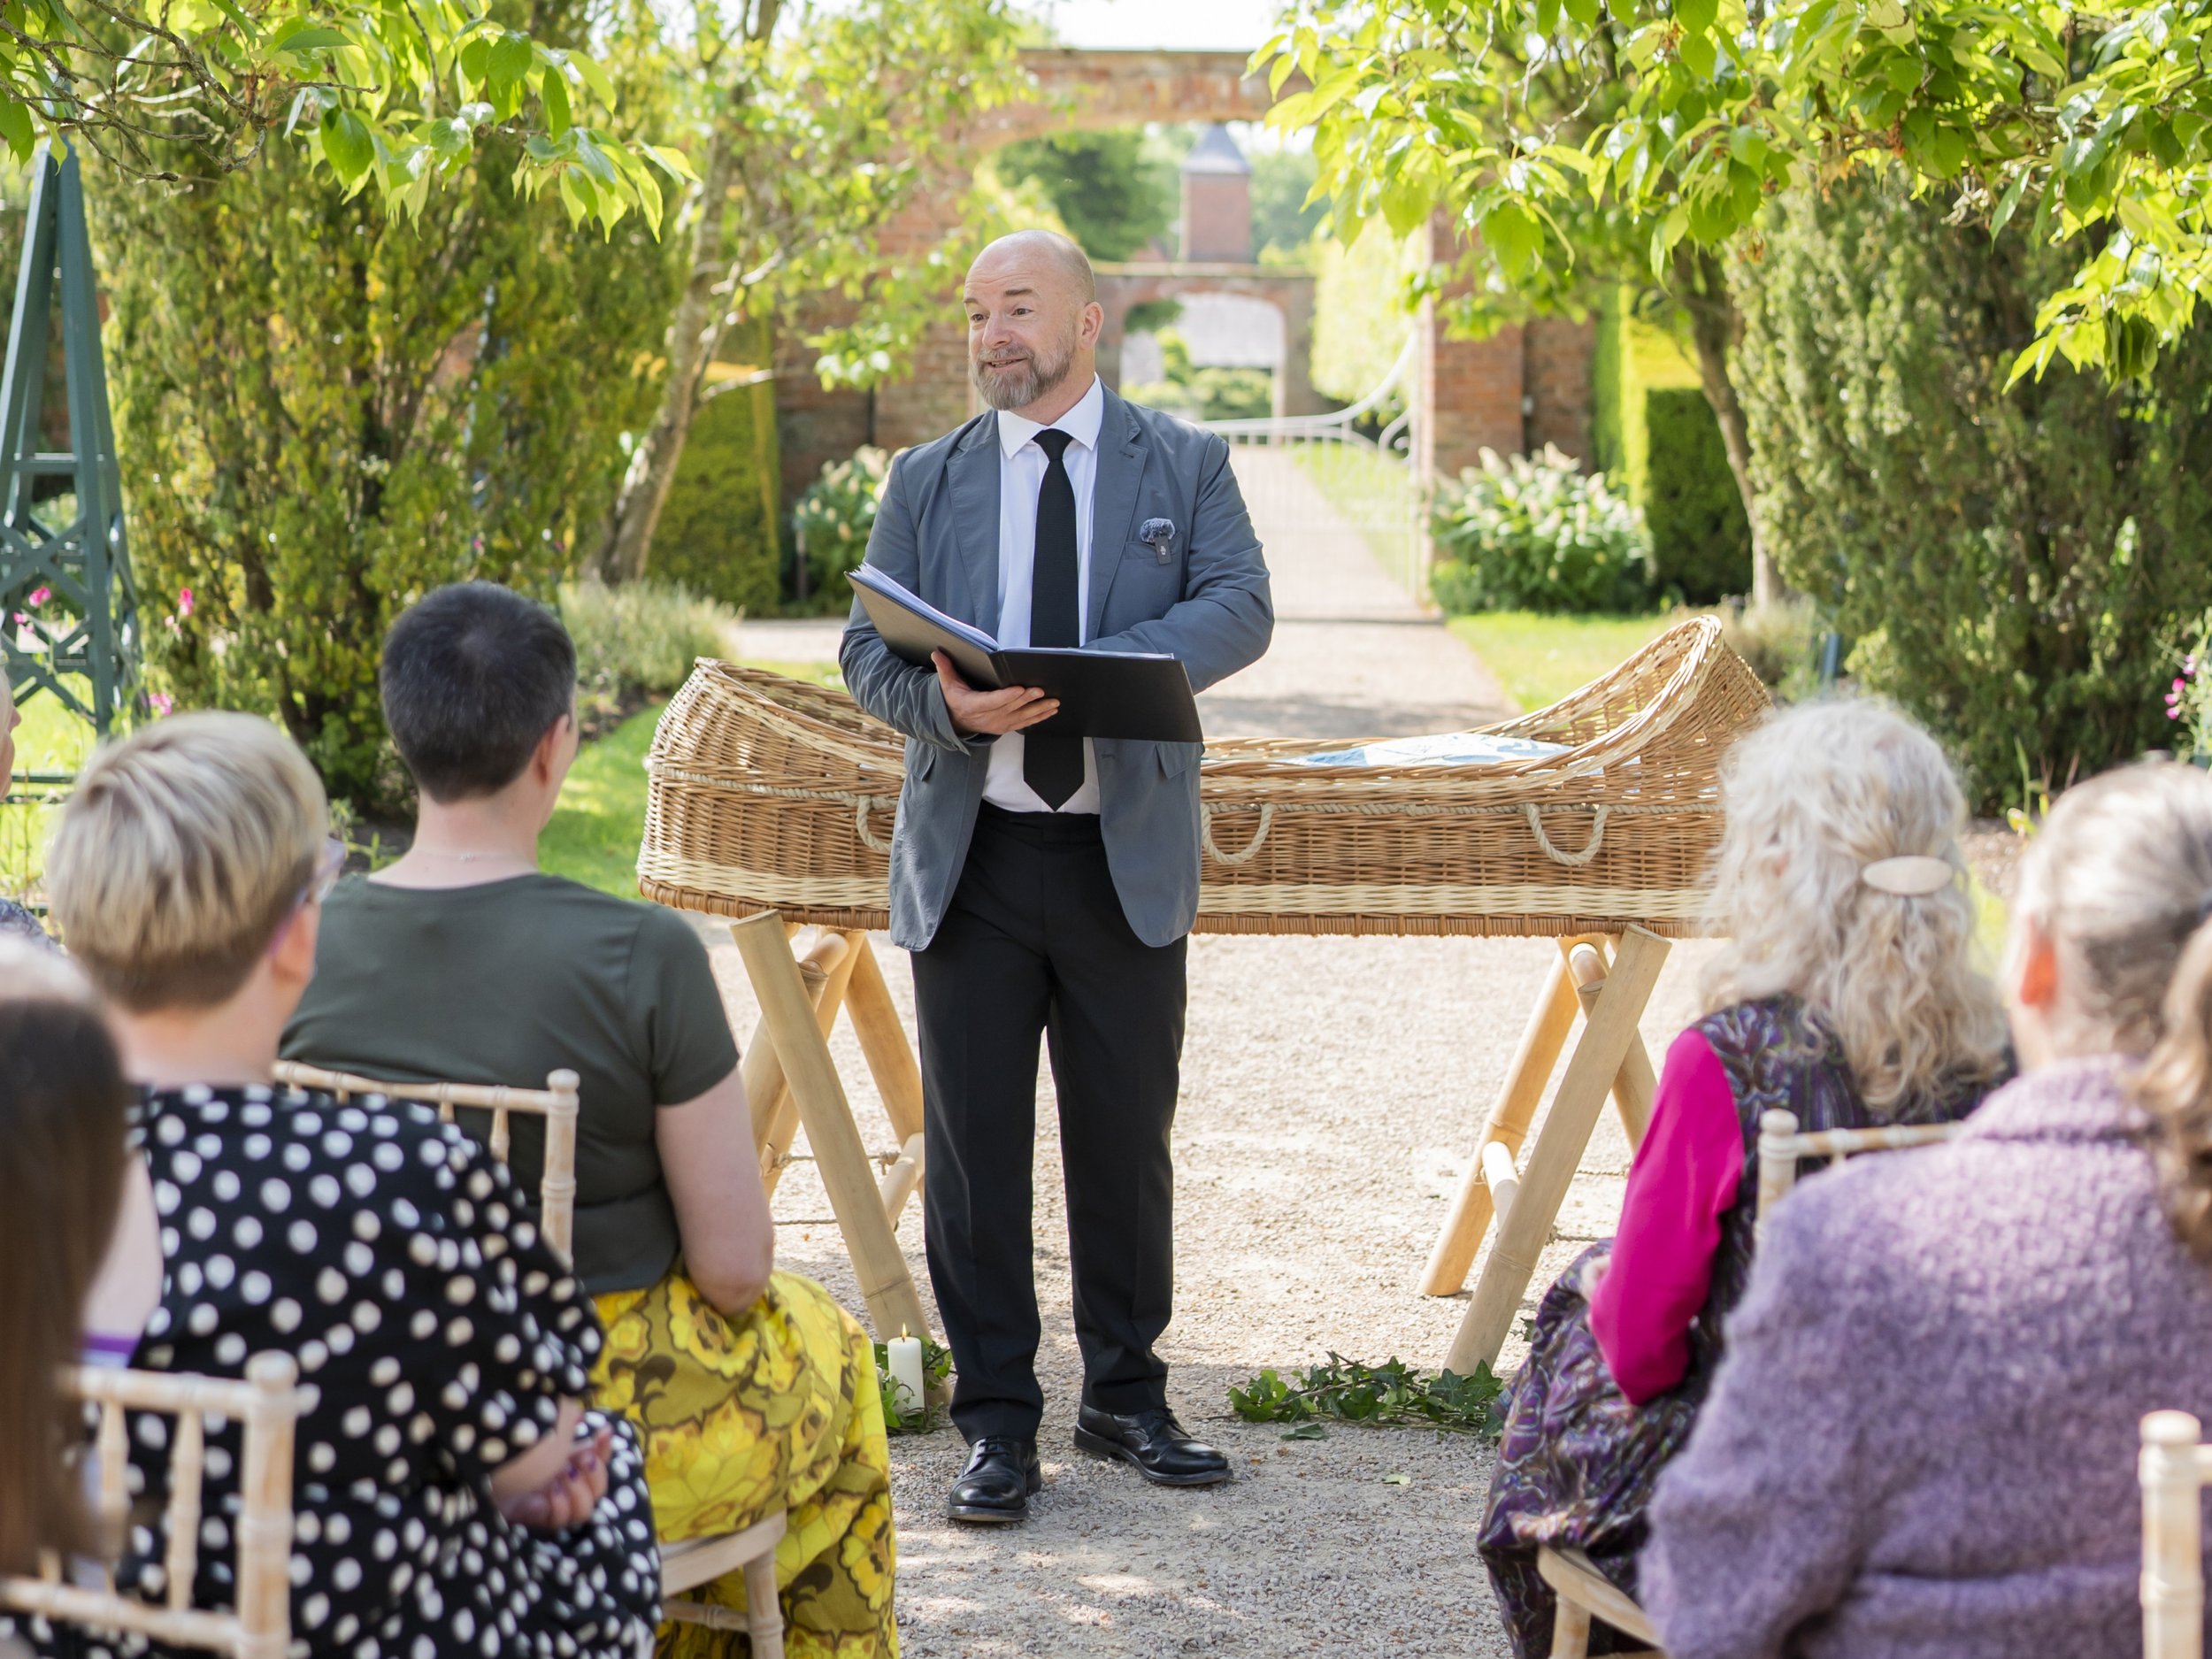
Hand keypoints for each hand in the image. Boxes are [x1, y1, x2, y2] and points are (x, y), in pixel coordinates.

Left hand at [495, 1425, 612, 1530]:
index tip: (603, 1433)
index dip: (605, 1449)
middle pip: (598, 1488)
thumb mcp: (545, 1426)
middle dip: (595, 1473)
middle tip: (579, 1460)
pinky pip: (561, 1521)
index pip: (597, 1458)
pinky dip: (561, 1507)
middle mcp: (561, 1481)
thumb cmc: (515, 1443)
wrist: (483, 1464)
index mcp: (564, 1457)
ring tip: (561, 1478)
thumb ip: (565, 1420)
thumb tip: (580, 1417)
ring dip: (579, 1492)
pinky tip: (550, 1493)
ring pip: (585, 1510)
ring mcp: (550, 1502)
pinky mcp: (536, 1518)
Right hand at [934, 651, 1058, 735]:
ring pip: (1021, 717)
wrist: (956, 721)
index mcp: (973, 705)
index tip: (1020, 689)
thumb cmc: (955, 699)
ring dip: (1038, 710)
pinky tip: (1050, 712)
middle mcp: (987, 717)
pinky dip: (1038, 718)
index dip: (1006, 696)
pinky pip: (1024, 723)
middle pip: (1010, 708)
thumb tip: (937, 652)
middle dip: (1027, 699)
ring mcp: (998, 724)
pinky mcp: (1006, 727)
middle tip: (1041, 690)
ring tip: (1053, 702)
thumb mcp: (947, 684)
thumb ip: (944, 668)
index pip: (991, 701)